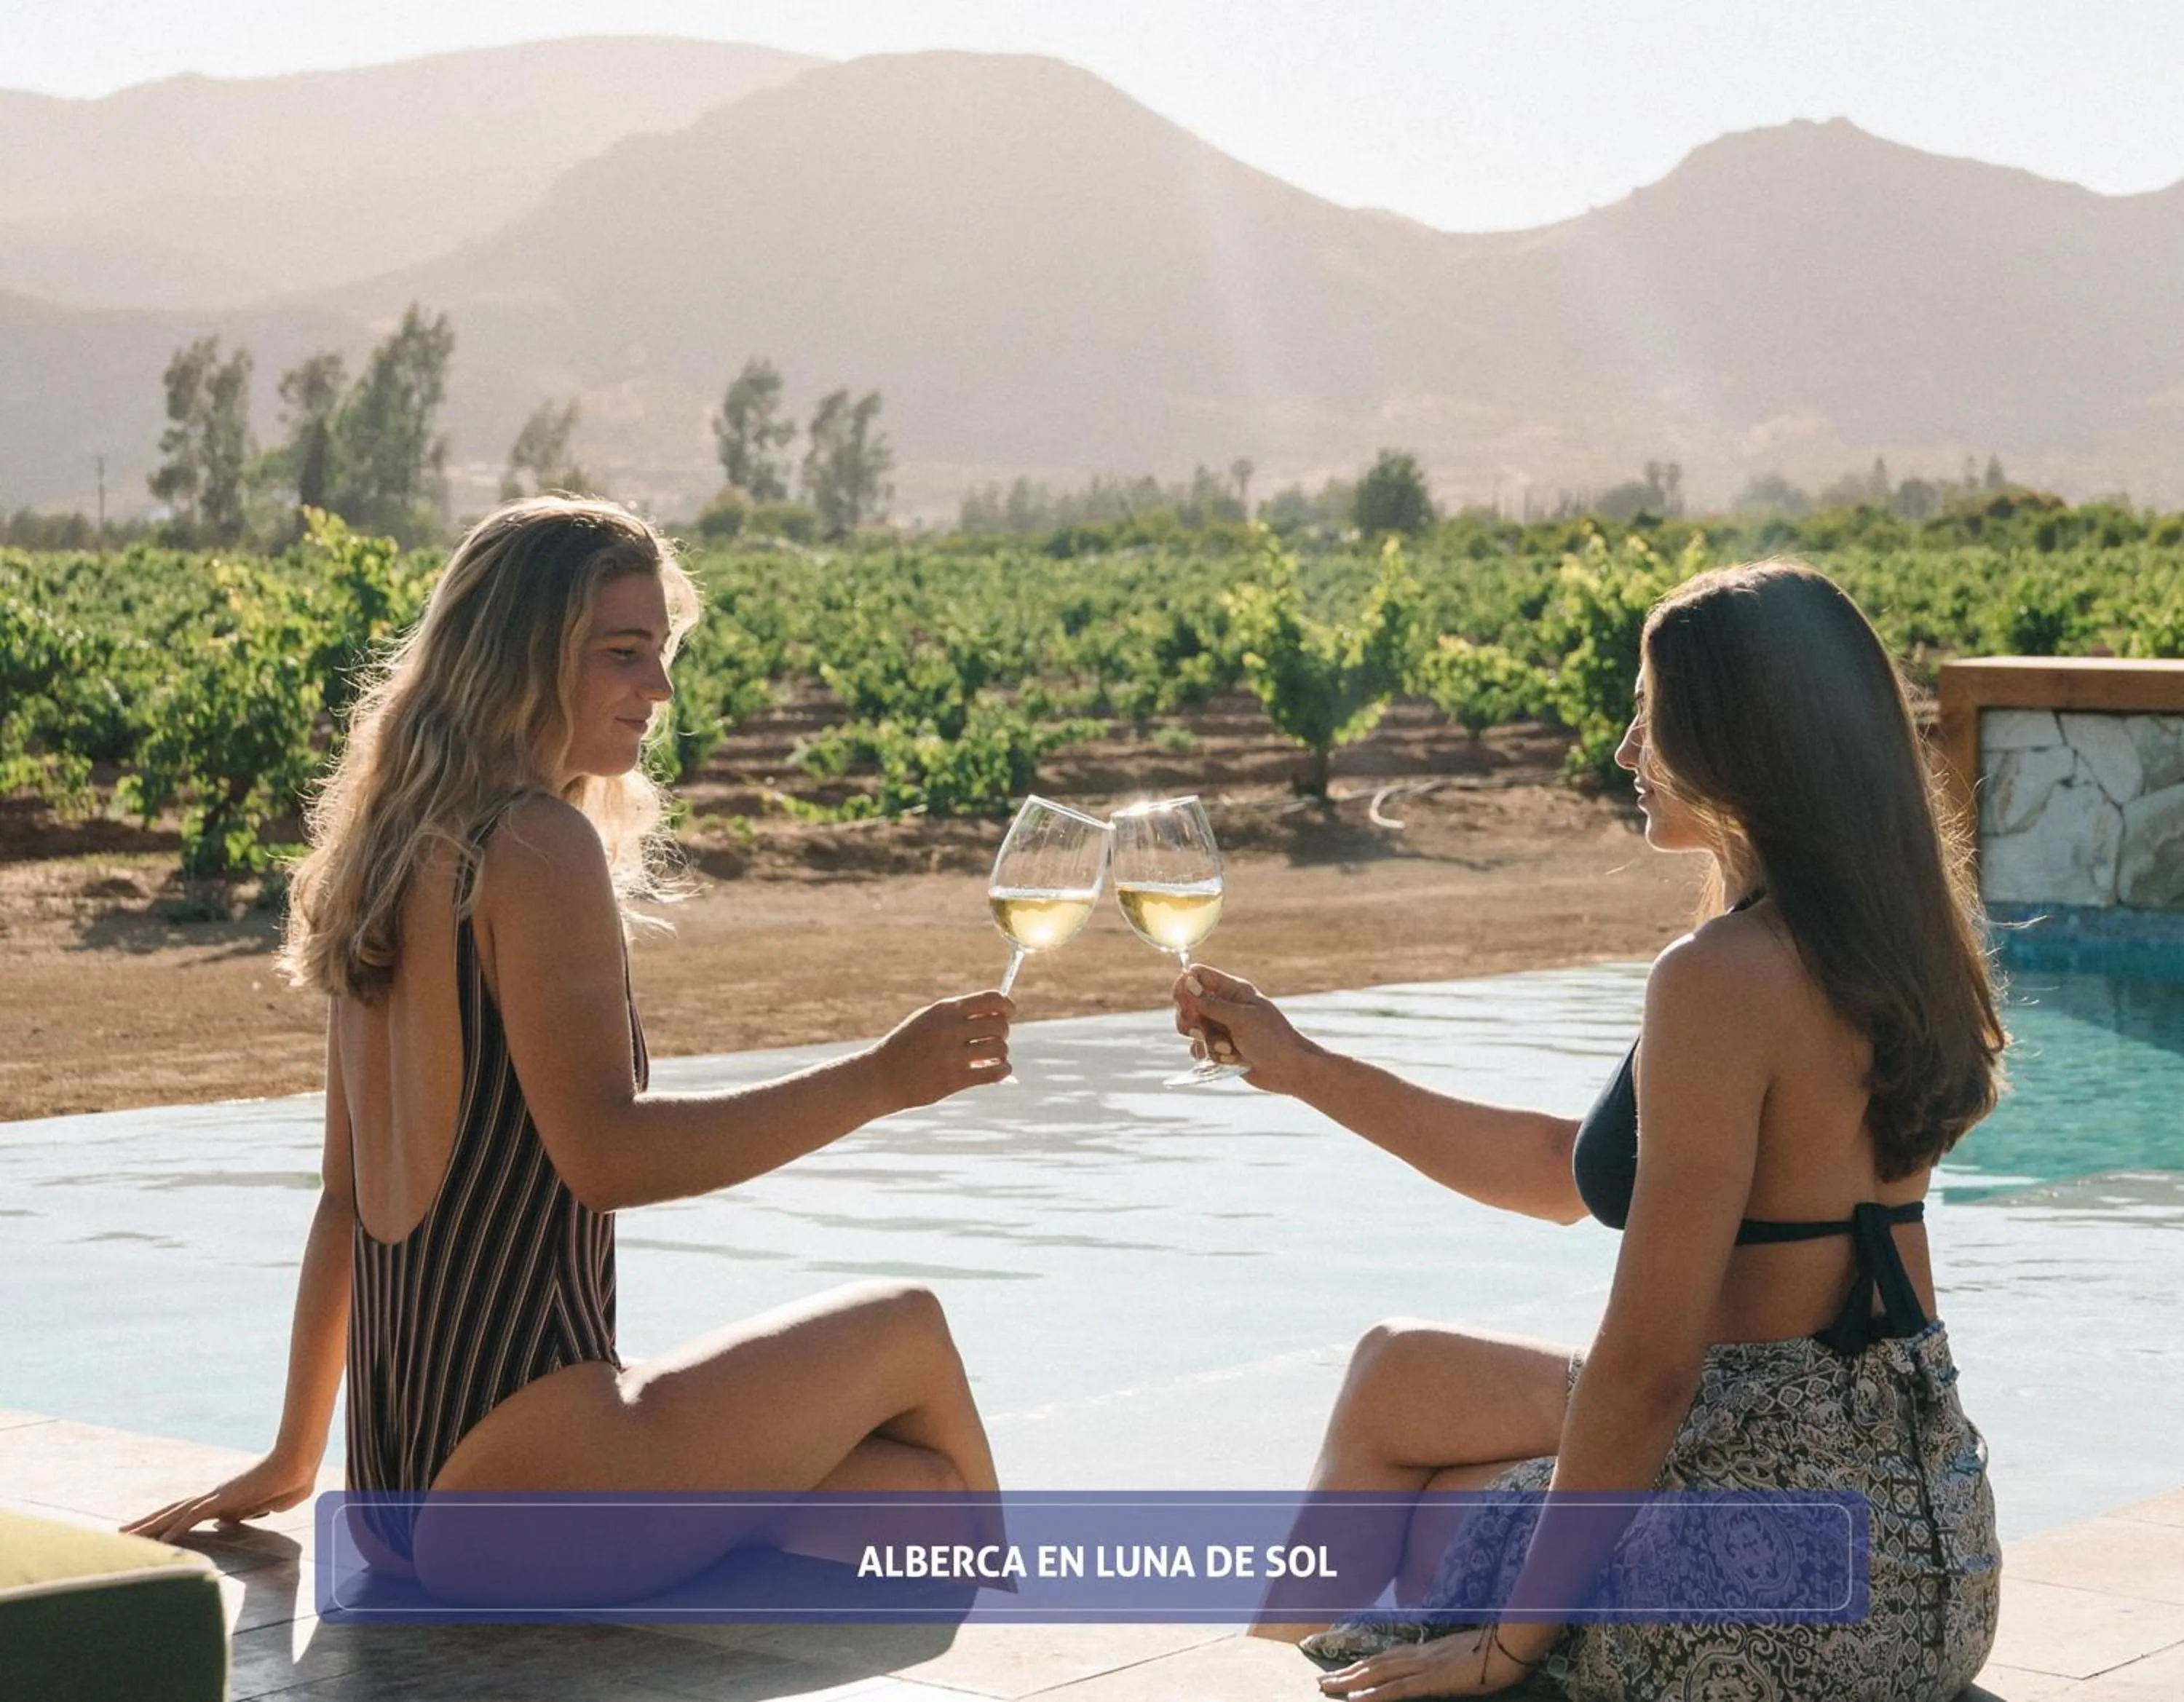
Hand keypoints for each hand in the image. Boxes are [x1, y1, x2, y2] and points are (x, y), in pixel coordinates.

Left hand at [123, 1449, 319, 1542]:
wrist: (298, 1462)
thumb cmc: (293, 1479)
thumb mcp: (271, 1503)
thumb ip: (250, 1510)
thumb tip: (233, 1518)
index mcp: (226, 1499)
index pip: (190, 1512)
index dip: (170, 1521)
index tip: (155, 1531)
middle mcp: (215, 1496)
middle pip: (173, 1510)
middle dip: (148, 1523)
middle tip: (123, 1533)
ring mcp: (216, 1497)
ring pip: (174, 1513)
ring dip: (150, 1527)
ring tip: (125, 1537)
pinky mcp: (223, 1499)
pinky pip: (192, 1517)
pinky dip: (175, 1530)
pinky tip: (160, 1542)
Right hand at [873, 990, 1014, 1107]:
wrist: (880, 1077)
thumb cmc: (906, 1046)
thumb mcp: (927, 1020)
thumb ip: (958, 1014)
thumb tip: (996, 1012)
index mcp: (944, 1010)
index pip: (991, 999)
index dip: (1007, 1006)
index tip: (1008, 1013)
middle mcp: (949, 1030)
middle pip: (1000, 1024)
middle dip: (1003, 1032)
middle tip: (993, 1039)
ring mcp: (951, 1056)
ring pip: (1000, 1049)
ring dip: (1001, 1054)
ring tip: (992, 1058)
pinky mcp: (953, 1080)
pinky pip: (994, 1073)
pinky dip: (1002, 1071)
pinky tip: (998, 1071)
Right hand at [1171, 964, 1318, 1093]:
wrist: (1289, 1069)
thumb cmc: (1271, 1038)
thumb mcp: (1241, 1018)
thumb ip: (1211, 1003)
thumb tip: (1187, 981)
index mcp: (1232, 990)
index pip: (1198, 975)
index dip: (1185, 986)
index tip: (1185, 1003)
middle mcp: (1224, 1005)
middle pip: (1188, 1003)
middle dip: (1191, 1020)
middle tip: (1200, 1031)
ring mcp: (1221, 1026)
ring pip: (1192, 1028)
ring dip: (1206, 1041)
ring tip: (1227, 1048)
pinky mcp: (1219, 1046)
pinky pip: (1199, 1048)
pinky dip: (1210, 1054)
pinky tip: (1229, 1059)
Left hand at [1317, 1626, 1540, 1698]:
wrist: (1512, 1643)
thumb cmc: (1496, 1649)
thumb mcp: (1466, 1655)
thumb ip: (1447, 1661)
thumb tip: (1440, 1669)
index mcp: (1427, 1650)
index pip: (1387, 1657)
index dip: (1363, 1664)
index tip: (1344, 1670)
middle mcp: (1420, 1654)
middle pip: (1375, 1663)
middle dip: (1347, 1673)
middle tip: (1322, 1682)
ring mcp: (1424, 1666)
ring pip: (1378, 1673)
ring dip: (1350, 1681)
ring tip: (1327, 1688)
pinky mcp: (1433, 1680)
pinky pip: (1397, 1689)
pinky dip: (1373, 1694)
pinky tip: (1356, 1699)